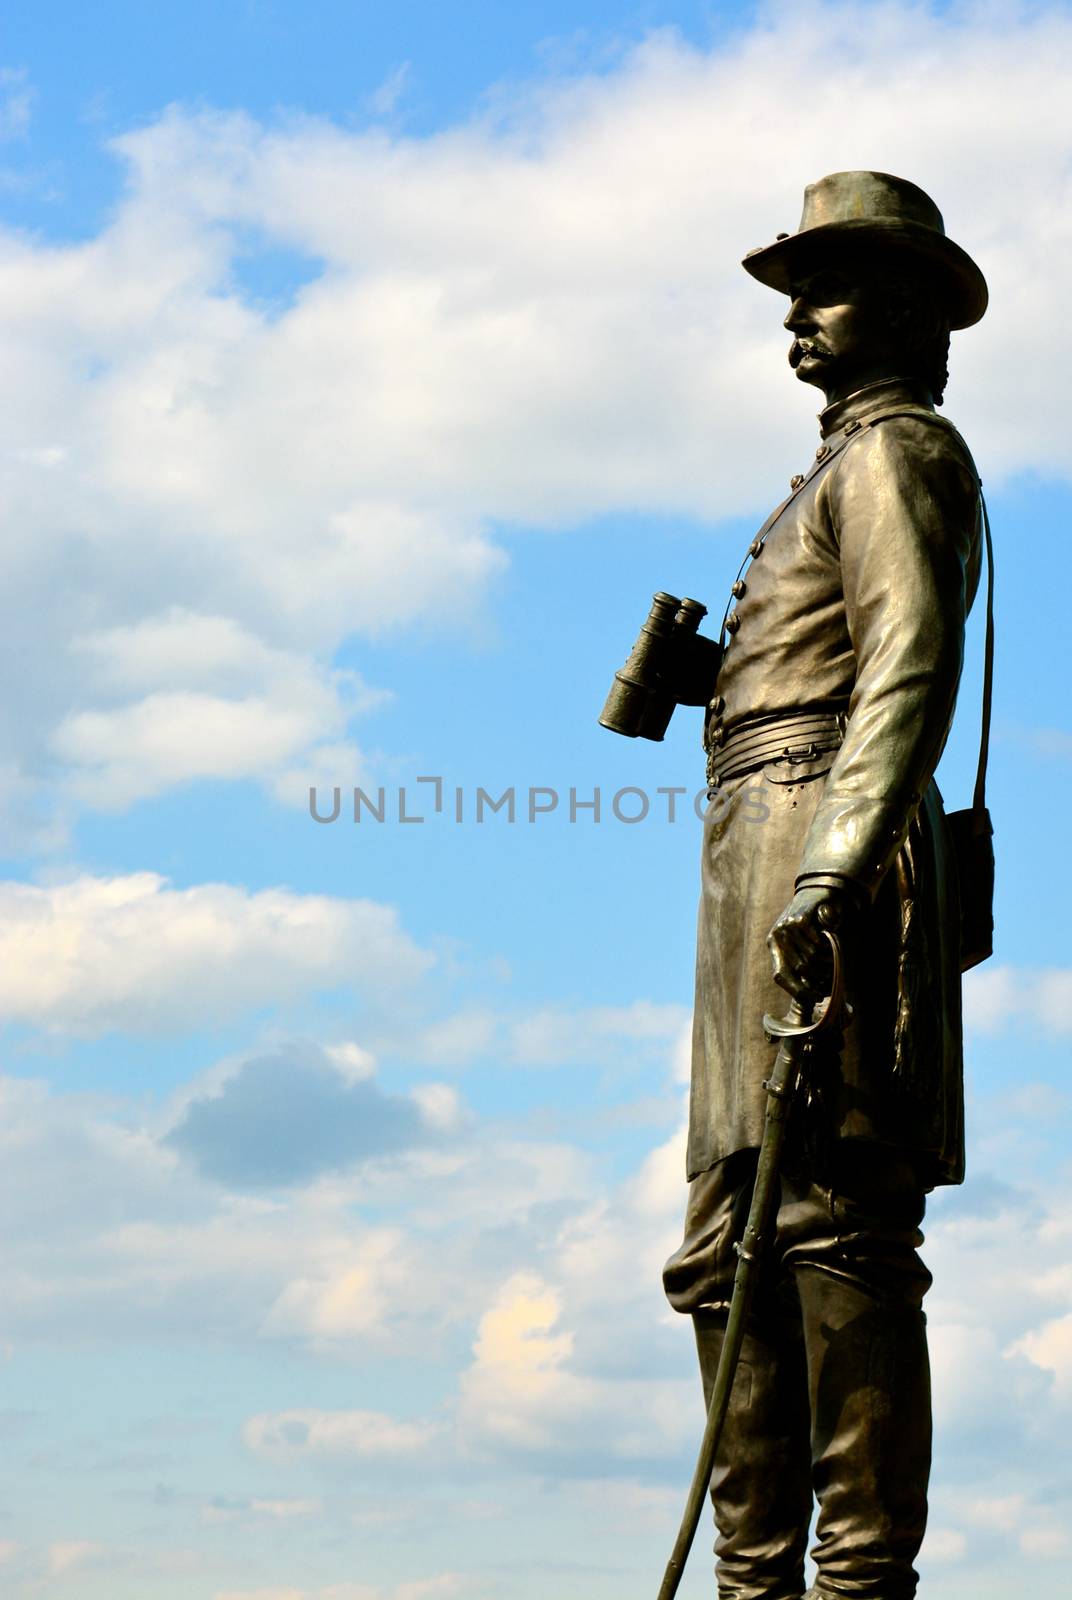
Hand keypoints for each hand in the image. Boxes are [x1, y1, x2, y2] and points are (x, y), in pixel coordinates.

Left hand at [767, 886, 842, 1000]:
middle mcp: (776, 937)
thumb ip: (802, 962)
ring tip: (832, 955)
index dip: (797, 991)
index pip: (780, 976)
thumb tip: (812, 993)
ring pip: (811, 957)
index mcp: (773, 946)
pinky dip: (827, 945)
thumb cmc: (811, 924)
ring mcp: (787, 927)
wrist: (817, 892)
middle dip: (819, 975)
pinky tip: (829, 939)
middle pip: (800, 969)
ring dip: (827, 960)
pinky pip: (817, 943)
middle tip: (831, 974)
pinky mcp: (800, 918)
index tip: (816, 998)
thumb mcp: (801, 943)